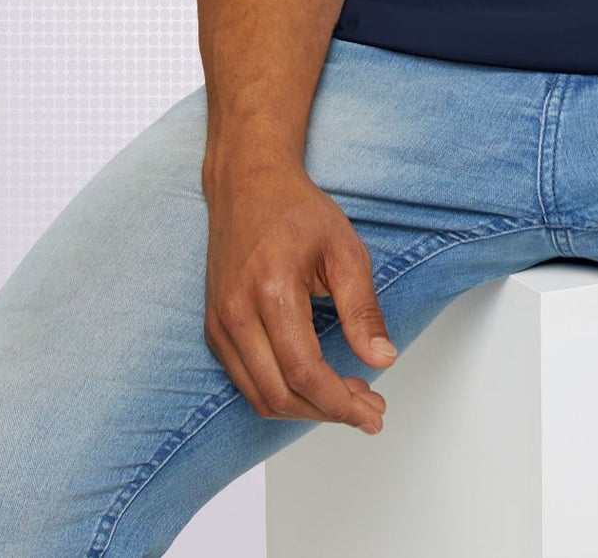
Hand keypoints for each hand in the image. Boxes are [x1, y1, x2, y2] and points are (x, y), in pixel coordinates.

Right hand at [201, 154, 396, 433]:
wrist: (248, 184)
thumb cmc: (296, 211)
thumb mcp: (345, 250)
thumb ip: (363, 309)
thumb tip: (383, 360)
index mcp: (270, 291)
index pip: (304, 372)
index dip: (341, 404)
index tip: (372, 412)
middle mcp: (236, 313)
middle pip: (279, 395)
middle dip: (328, 413)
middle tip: (369, 410)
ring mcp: (219, 324)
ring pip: (260, 397)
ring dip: (306, 410)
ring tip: (348, 399)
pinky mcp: (214, 329)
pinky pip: (247, 382)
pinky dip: (282, 394)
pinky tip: (315, 385)